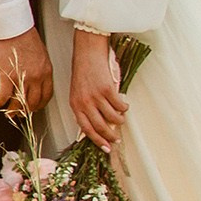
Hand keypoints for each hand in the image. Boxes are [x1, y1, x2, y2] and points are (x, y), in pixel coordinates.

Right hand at [0, 26, 52, 117]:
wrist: (14, 27)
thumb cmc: (25, 36)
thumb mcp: (40, 54)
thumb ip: (40, 68)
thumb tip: (35, 80)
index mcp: (46, 71)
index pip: (46, 95)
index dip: (40, 104)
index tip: (36, 107)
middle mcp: (36, 77)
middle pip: (33, 102)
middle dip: (27, 110)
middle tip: (22, 113)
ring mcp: (21, 78)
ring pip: (19, 102)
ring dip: (13, 110)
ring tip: (9, 113)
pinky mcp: (7, 76)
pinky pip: (4, 95)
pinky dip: (0, 102)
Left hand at [69, 29, 125, 151]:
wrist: (87, 52)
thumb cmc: (83, 71)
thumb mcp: (78, 92)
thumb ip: (84, 108)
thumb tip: (97, 125)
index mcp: (75, 105)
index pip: (86, 129)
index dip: (96, 140)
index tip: (105, 148)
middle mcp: (85, 103)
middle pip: (100, 126)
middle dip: (110, 136)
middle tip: (116, 139)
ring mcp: (96, 96)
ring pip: (112, 117)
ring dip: (119, 120)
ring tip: (121, 118)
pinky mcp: (107, 89)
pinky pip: (119, 105)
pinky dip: (124, 107)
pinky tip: (124, 105)